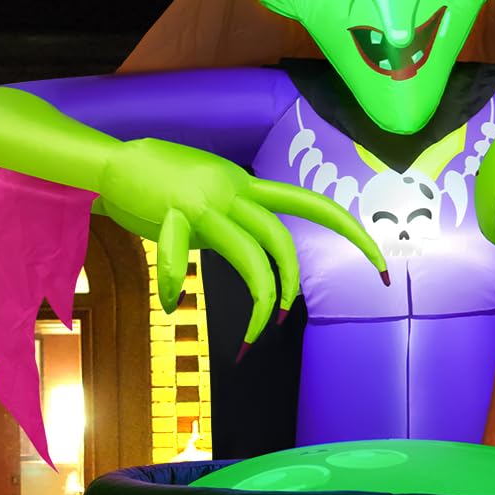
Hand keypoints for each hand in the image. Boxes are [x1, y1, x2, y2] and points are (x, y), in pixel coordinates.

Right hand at [97, 137, 388, 340]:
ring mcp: (204, 202)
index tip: (381, 262)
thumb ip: (234, 217)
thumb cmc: (159, 182)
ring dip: (260, 297)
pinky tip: (167, 301)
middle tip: (286, 314)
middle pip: (282, 240)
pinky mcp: (170, 214)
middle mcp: (233, 191)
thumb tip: (250, 247)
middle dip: (290, 282)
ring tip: (253, 331)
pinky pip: (176, 257)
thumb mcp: (209, 193)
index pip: (312, 205)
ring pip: (251, 255)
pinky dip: (170, 284)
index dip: (352, 232)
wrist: (113, 163)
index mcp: (247, 185)